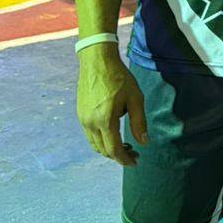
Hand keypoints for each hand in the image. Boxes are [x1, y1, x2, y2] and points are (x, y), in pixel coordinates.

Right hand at [77, 45, 146, 166]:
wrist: (97, 61)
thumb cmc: (119, 78)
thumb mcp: (135, 98)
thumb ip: (139, 122)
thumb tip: (143, 142)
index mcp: (105, 120)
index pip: (114, 149)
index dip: (125, 159)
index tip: (135, 162)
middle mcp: (90, 123)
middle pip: (103, 150)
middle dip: (118, 155)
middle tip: (134, 152)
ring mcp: (82, 119)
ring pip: (94, 144)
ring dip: (108, 149)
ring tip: (125, 145)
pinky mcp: (80, 114)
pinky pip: (90, 135)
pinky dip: (101, 140)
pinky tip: (113, 134)